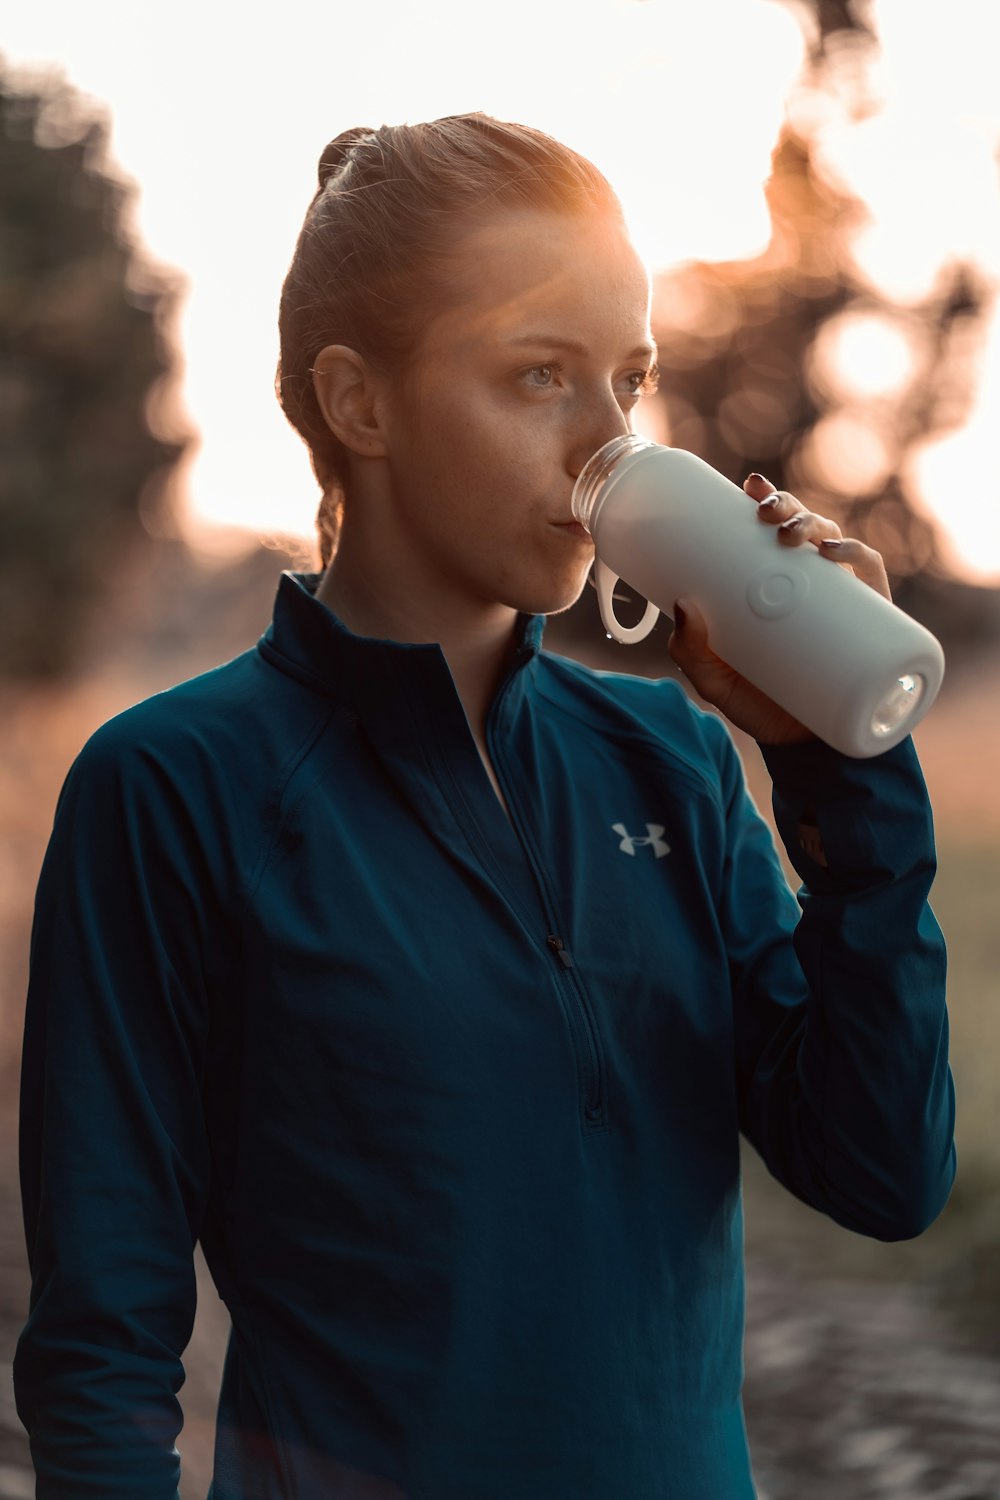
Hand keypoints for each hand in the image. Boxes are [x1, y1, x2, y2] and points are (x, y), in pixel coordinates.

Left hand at [666, 472, 891, 744]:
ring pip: (835, 542)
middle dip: (787, 507)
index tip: (749, 486)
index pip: (774, 531)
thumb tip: (683, 605)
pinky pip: (871, 575)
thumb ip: (691, 652)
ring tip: (792, 533)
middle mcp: (810, 584)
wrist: (804, 750)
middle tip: (765, 512)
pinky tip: (835, 553)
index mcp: (774, 584)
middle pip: (804, 527)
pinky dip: (857, 556)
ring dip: (816, 524)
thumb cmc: (759, 706)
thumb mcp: (714, 680)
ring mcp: (842, 599)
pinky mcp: (871, 618)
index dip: (767, 499)